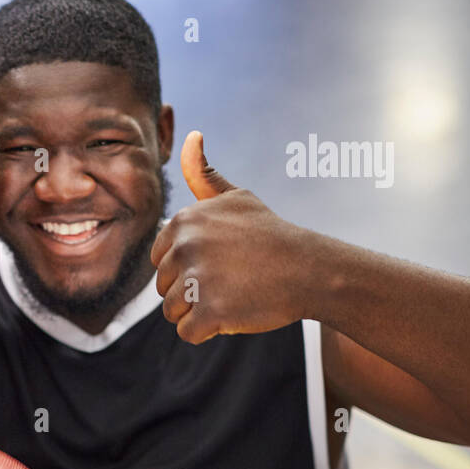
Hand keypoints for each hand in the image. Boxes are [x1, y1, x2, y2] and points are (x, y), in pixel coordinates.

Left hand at [149, 131, 312, 344]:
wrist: (310, 269)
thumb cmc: (270, 235)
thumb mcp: (236, 198)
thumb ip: (202, 175)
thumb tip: (190, 135)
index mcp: (183, 221)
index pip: (159, 259)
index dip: (186, 267)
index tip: (219, 261)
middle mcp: (185, 246)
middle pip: (163, 287)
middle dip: (191, 291)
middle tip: (229, 280)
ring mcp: (196, 279)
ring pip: (172, 311)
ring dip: (199, 312)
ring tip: (232, 296)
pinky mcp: (210, 311)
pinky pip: (189, 333)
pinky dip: (209, 331)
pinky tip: (233, 313)